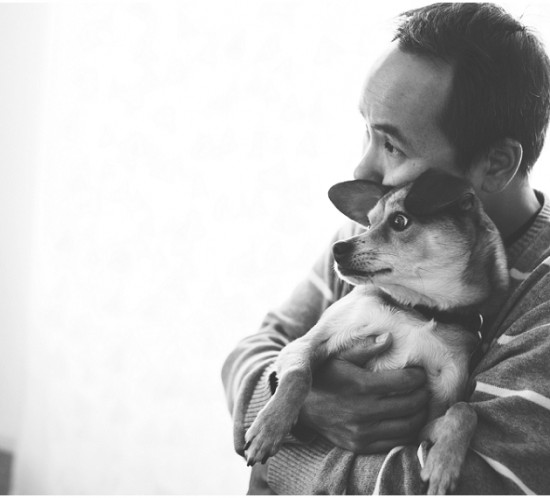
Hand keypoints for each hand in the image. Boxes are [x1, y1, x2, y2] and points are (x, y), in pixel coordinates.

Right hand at [298, 333, 428, 453]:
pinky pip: (395, 442)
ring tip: (419, 403)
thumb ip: (365, 347)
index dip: (418, 376)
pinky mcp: (360, 446)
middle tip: (423, 387)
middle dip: (423, 394)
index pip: (405, 382)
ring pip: (408, 426)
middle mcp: (364, 410)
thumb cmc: (322, 376)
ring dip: (419, 414)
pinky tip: (407, 419)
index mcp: (361, 385)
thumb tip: (390, 337)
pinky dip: (408, 431)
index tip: (420, 372)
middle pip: (411, 404)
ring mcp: (362, 431)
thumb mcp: (338, 356)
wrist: (299, 405)